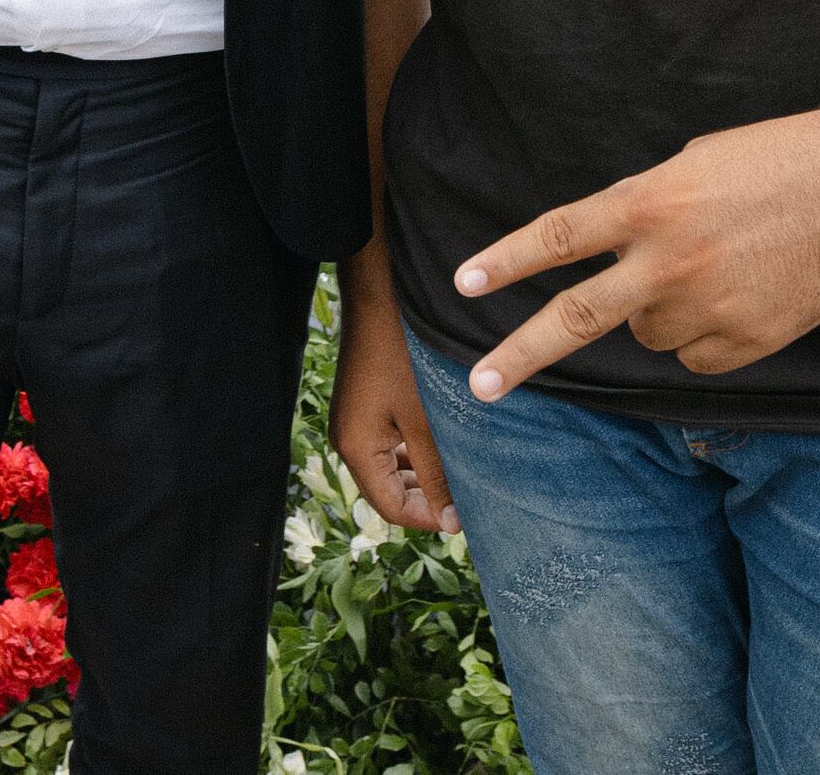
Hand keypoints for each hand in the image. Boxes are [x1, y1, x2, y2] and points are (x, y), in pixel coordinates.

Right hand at [332, 267, 460, 536]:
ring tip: (463, 469)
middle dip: (428, 498)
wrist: (380, 294)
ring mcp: (354, 422)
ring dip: (424, 474)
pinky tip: (444, 442)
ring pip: (391, 469)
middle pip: (389, 492)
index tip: (471, 514)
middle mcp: (348, 441)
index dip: (431, 519)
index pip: (392, 509)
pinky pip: (389, 445)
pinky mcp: (364, 406)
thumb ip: (437, 474)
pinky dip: (415, 452)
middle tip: (471, 493)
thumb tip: (450, 523)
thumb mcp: (426, 420)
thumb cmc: (403, 354)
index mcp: (357, 450)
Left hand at [454, 106, 819, 394]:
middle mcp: (669, 261)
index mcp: (650, 203)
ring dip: (661, 313)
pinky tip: (743, 297)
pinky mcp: (749, 343)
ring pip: (649, 336)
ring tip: (716, 269)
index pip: (559, 236)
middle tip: (480, 385)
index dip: (507, 260)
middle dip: (520, 355)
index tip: (463, 283)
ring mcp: (709, 308)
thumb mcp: (692, 167)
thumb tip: (610, 262)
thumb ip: (642, 213)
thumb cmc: (776, 160)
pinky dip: (706, 337)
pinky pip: (698, 358)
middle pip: (576, 318)